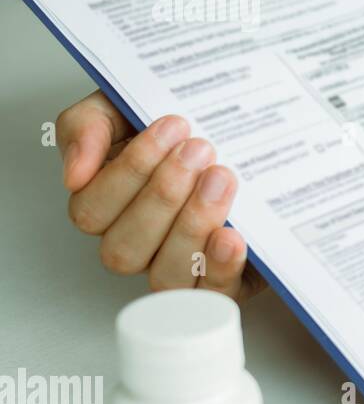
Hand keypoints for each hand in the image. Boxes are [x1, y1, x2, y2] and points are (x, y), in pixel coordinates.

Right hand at [56, 90, 262, 299]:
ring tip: (220, 179)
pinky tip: (231, 236)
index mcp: (108, 208)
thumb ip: (86, 127)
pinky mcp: (224, 281)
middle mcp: (139, 244)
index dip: (128, 172)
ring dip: (191, 225)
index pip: (93, 211)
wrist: (249, 135)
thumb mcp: (124, 109)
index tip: (172, 126)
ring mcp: (179, 267)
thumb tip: (74, 174)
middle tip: (199, 150)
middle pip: (124, 248)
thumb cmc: (183, 130)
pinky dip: (220, 268)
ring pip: (165, 275)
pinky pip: (213, 294)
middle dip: (162, 195)